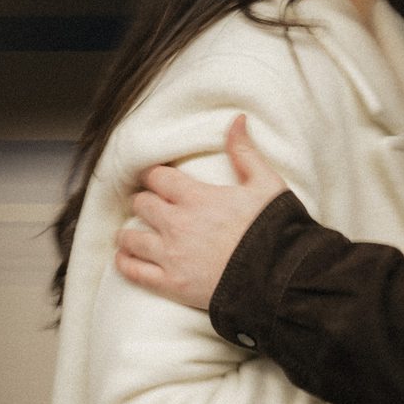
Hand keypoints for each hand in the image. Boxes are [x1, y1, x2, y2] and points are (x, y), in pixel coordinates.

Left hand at [116, 114, 291, 309]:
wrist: (280, 278)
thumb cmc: (275, 230)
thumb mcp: (266, 184)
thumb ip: (245, 152)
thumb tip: (237, 119)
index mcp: (197, 198)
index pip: (158, 178)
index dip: (155, 177)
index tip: (157, 179)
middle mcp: (177, 224)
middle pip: (142, 204)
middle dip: (144, 202)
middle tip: (149, 205)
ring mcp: (172, 256)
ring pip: (131, 238)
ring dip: (129, 234)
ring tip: (130, 233)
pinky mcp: (172, 284)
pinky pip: (135, 272)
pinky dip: (125, 263)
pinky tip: (124, 258)